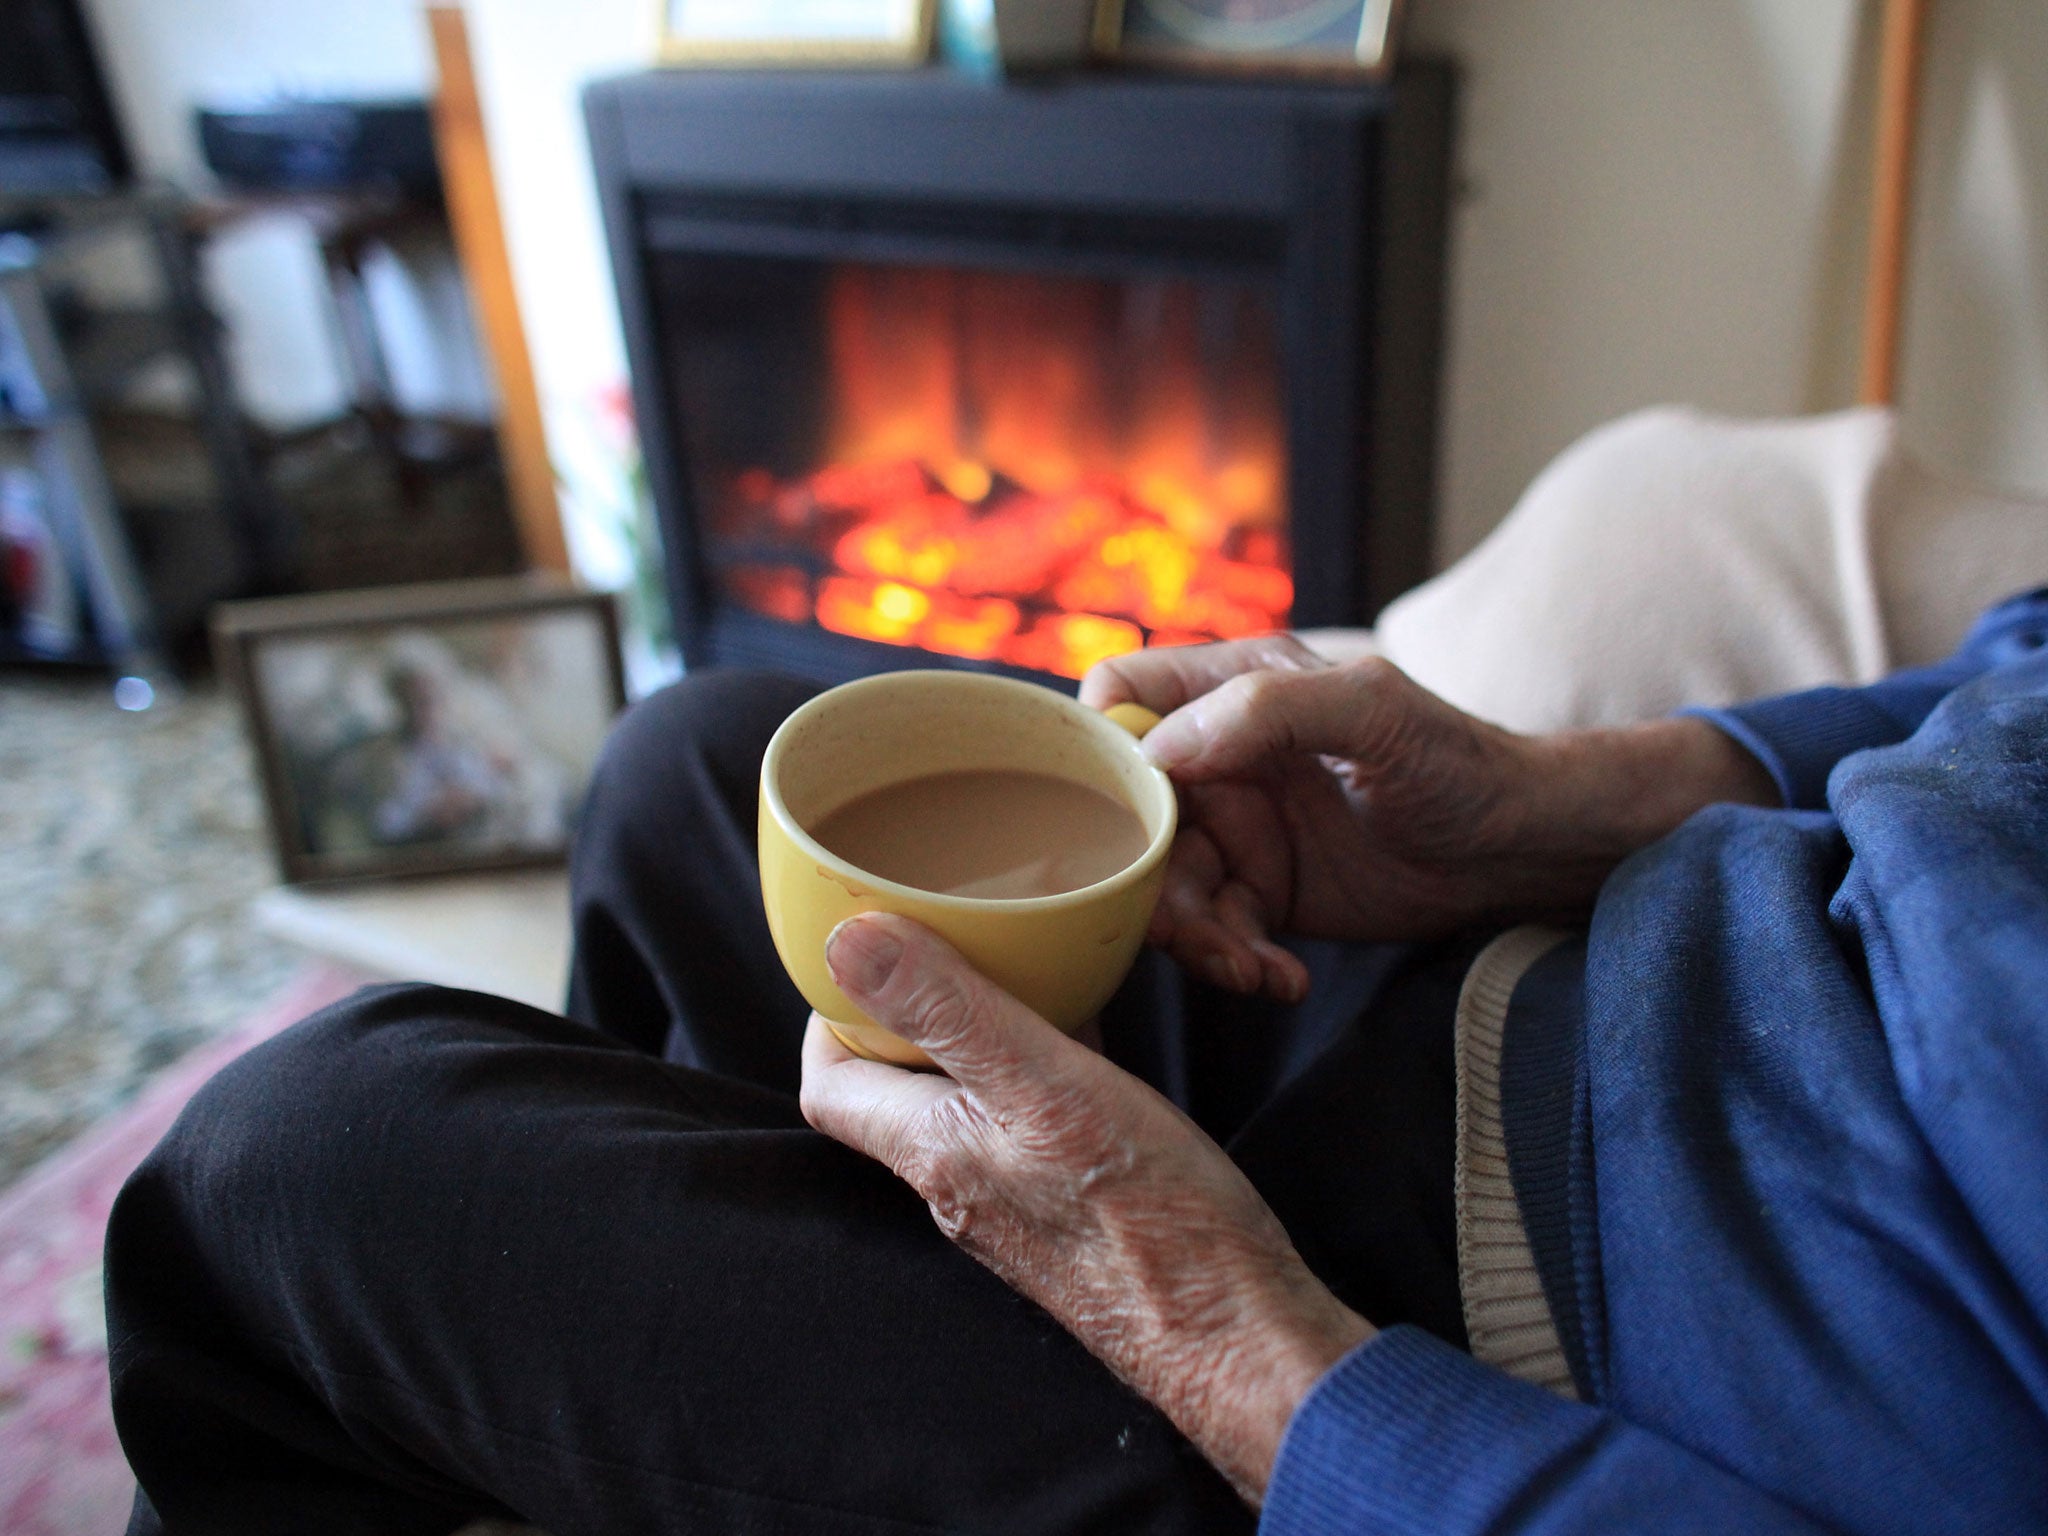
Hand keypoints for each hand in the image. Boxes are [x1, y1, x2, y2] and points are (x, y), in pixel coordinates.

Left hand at [799, 912, 1372, 1504]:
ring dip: (973, 1035)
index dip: (828, 1013)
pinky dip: (1035, 1066)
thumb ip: (949, 1013)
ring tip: (1010, 966)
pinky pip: (1026, 1124)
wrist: (1235, 1334)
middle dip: (902, 1011)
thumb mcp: (1046, 1087)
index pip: (830, 1084)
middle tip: (937, 940)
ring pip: (964, 1104)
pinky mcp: (1068, 1215)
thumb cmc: (1151, 1219)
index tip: (861, 949)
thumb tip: (847, 941)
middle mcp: (958, 1187)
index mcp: (932, 1154)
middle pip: (893, 1089)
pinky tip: (1085, 1032)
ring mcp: (1013, 1207)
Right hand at [1083, 636, 1778, 998]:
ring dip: (1195, 939)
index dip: (1098, 748)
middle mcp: (1220, 756)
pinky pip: (1216, 933)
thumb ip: (1266, 709)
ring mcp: (1239, 828)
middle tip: (1185, 927)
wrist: (1520, 849)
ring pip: (1166, 886)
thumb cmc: (1457, 758)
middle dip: (1146, 878)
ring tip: (1250, 970)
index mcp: (1231, 687)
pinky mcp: (1263, 893)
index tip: (1112, 808)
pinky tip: (1282, 980)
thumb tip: (1158, 748)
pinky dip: (1238, 964)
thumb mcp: (1370, 711)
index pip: (1122, 696)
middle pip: (1130, 814)